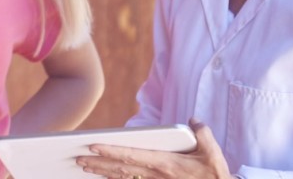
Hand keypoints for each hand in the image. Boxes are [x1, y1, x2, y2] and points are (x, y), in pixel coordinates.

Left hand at [76, 119, 233, 178]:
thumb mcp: (213, 152)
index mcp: (166, 164)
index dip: (111, 151)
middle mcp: (156, 175)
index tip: (94, 146)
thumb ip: (201, 132)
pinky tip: (104, 177)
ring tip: (83, 167)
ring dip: (102, 173)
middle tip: (78, 159)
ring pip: (123, 178)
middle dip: (99, 164)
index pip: (132, 156)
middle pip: (121, 169)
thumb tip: (193, 119)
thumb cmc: (214, 174)